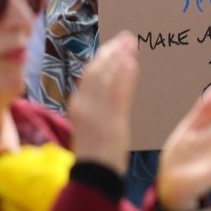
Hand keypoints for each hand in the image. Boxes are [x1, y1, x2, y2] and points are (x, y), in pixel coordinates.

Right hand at [68, 32, 139, 174]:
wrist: (96, 174)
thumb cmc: (97, 149)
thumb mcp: (90, 122)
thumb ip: (97, 102)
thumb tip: (109, 82)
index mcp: (77, 103)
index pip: (89, 72)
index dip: (103, 55)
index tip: (115, 43)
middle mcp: (84, 104)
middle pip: (98, 70)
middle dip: (113, 51)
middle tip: (127, 36)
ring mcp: (97, 112)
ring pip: (108, 77)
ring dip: (121, 57)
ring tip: (132, 43)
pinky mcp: (111, 120)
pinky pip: (119, 93)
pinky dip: (125, 76)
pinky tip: (133, 63)